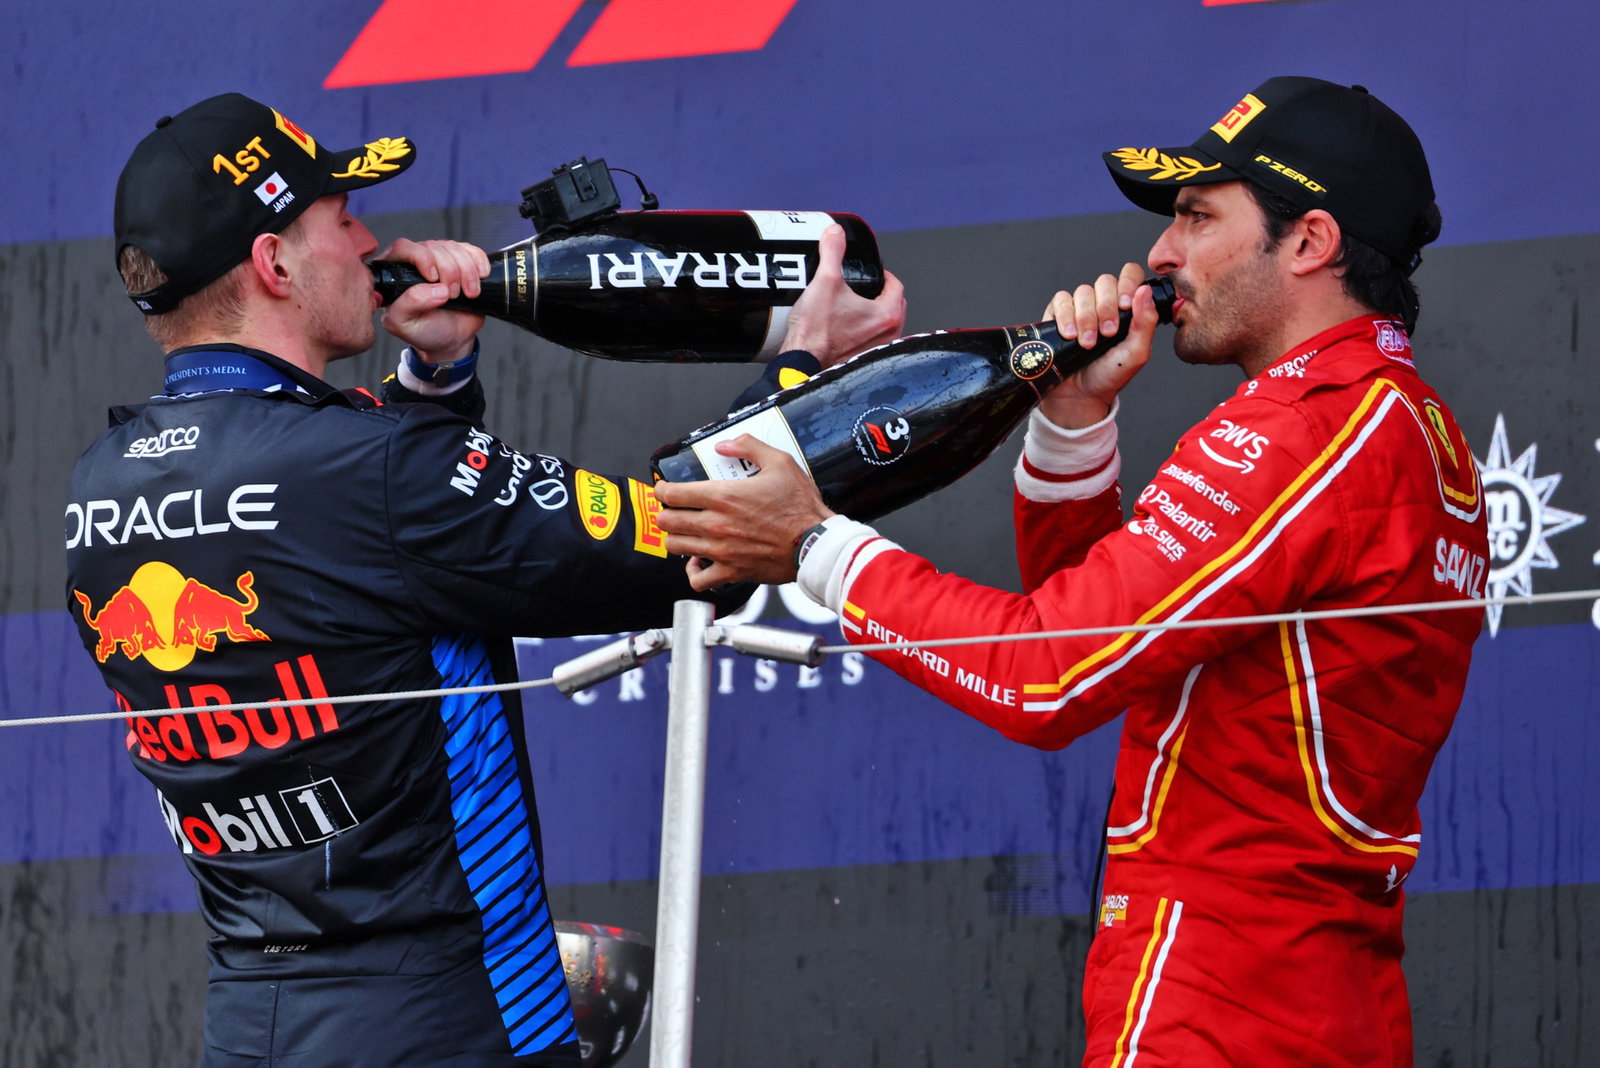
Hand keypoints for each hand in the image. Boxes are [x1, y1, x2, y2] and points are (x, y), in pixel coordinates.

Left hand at [376, 238, 490, 363]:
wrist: (452, 339)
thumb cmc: (424, 331)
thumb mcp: (404, 324)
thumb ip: (408, 304)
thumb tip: (435, 289)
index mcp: (395, 273)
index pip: (404, 248)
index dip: (423, 258)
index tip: (434, 278)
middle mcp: (416, 261)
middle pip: (434, 247)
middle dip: (450, 271)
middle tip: (453, 294)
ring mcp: (440, 259)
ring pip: (455, 248)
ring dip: (467, 271)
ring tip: (469, 293)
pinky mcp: (461, 261)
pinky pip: (472, 250)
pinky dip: (480, 262)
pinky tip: (481, 277)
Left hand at [653, 436, 833, 589]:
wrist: (816, 543)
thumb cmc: (801, 507)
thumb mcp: (781, 463)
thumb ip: (749, 446)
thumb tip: (725, 444)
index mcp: (724, 496)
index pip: (673, 494)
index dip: (662, 489)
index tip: (664, 489)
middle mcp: (716, 524)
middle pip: (667, 520)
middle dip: (666, 512)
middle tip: (673, 509)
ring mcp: (721, 551)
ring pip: (675, 546)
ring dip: (675, 537)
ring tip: (683, 531)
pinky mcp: (731, 572)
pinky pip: (698, 579)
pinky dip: (693, 571)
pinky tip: (698, 562)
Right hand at [779, 224, 905, 368]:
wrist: (802, 364)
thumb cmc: (816, 334)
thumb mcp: (824, 282)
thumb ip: (832, 252)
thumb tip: (835, 233)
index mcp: (887, 314)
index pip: (896, 285)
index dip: (882, 273)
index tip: (871, 271)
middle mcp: (889, 335)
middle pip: (893, 305)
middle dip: (879, 293)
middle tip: (861, 287)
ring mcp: (878, 351)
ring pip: (884, 324)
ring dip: (873, 314)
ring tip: (853, 306)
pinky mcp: (865, 362)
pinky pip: (872, 341)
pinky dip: (864, 332)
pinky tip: (847, 329)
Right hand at [1037, 263, 1158, 428]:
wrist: (1080, 395)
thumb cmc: (1110, 375)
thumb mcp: (1136, 353)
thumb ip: (1146, 323)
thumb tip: (1145, 291)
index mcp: (1126, 307)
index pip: (1130, 275)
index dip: (1127, 283)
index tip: (1125, 306)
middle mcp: (1103, 303)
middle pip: (1105, 281)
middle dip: (1106, 307)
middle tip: (1107, 333)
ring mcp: (1080, 307)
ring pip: (1082, 292)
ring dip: (1086, 318)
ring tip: (1087, 343)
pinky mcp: (1058, 314)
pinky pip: (1060, 301)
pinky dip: (1065, 317)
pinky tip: (1070, 336)